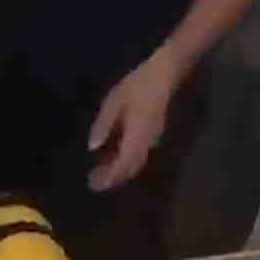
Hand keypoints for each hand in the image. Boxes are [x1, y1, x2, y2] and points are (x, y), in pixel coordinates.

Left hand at [88, 47, 182, 190]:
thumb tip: (92, 147)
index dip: (110, 177)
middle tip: (94, 183)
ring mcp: (153, 138)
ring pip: (136, 162)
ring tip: (101, 172)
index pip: (123, 164)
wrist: (167, 73)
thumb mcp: (115, 101)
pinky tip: (113, 156)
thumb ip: (104, 125)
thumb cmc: (139, 84)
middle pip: (130, 167)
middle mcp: (147, 141)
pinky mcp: (155, 134)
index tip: (95, 185)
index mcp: (137, 134)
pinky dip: (125, 160)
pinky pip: (139, 153)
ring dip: (119, 170)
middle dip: (113, 178)